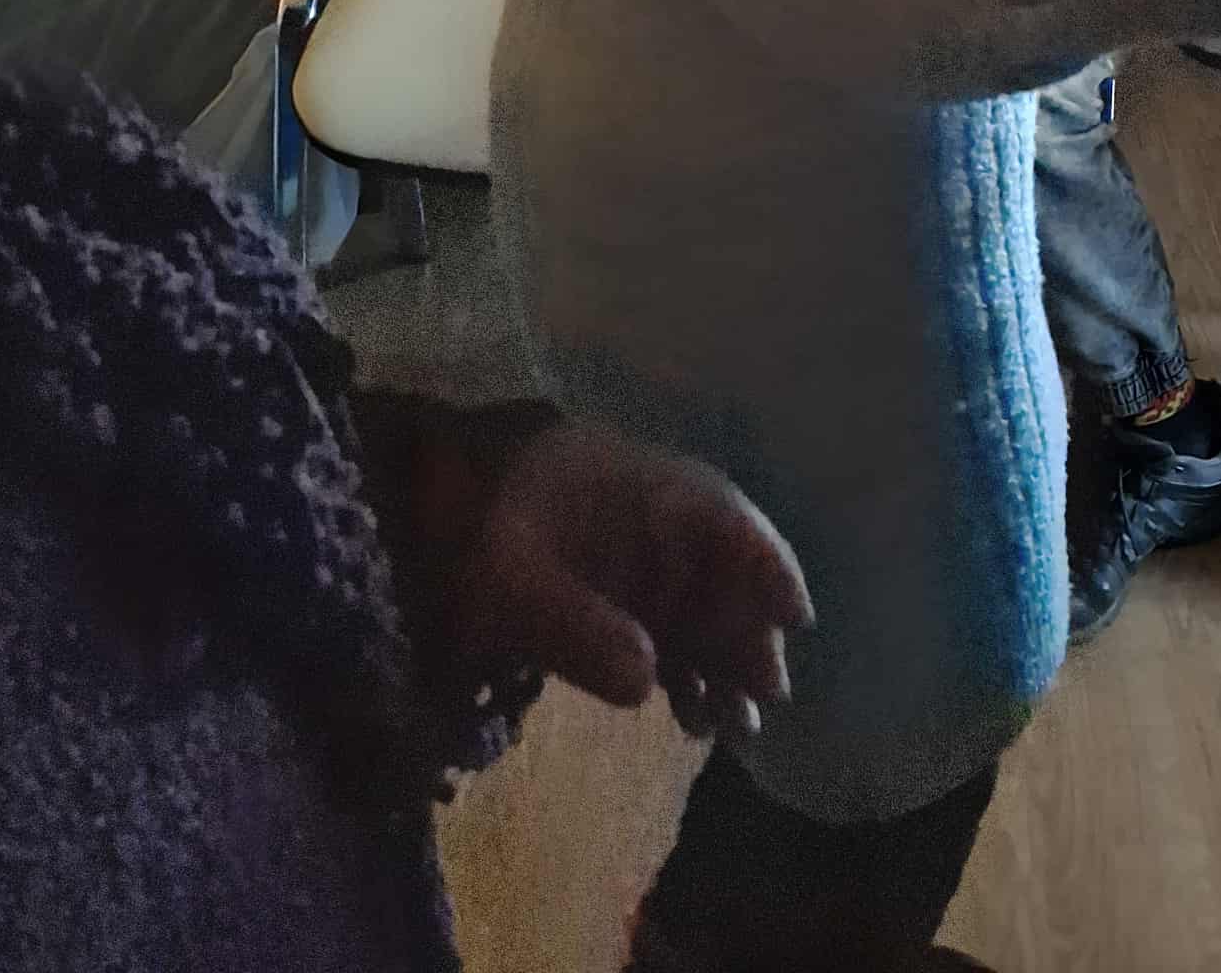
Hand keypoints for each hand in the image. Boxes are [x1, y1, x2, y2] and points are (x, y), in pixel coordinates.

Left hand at [455, 424, 812, 738]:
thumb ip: (578, 627)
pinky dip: (684, 675)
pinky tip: (693, 718)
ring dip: (723, 666)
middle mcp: (659, 526)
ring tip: (738, 727)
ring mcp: (638, 565)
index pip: (727, 520)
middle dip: (750, 637)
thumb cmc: (479, 527)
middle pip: (724, 578)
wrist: (423, 512)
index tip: (796, 617)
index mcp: (647, 494)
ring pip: (701, 615)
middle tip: (767, 697)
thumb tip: (647, 682)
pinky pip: (666, 637)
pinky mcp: (614, 602)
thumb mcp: (514, 579)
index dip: (767, 566)